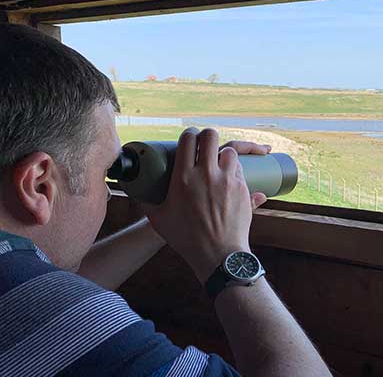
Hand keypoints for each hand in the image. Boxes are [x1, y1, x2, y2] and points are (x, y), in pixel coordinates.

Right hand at [142, 128, 262, 282]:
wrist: (218, 255)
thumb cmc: (186, 239)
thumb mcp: (158, 219)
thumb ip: (145, 201)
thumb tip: (134, 190)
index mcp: (183, 178)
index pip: (188, 139)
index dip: (190, 134)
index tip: (190, 138)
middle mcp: (206, 175)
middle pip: (211, 136)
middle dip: (208, 136)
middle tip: (206, 144)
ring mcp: (226, 180)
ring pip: (229, 151)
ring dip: (223, 154)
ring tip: (218, 162)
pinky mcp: (242, 189)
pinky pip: (240, 169)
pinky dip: (235, 169)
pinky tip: (230, 175)